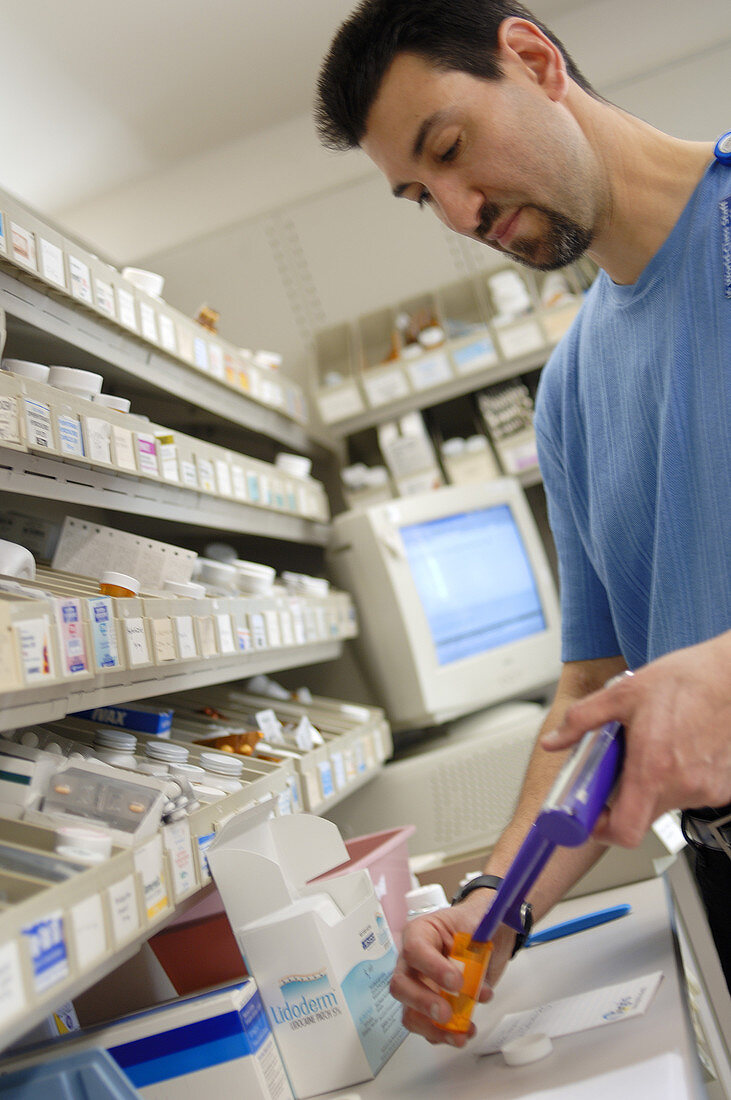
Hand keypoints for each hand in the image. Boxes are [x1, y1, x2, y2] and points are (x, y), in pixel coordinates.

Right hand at [390, 890, 514, 1045]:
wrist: (488, 935)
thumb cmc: (477, 924)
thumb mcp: (479, 926)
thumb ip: (476, 951)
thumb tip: (477, 983)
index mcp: (421, 933)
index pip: (414, 950)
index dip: (432, 968)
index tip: (457, 983)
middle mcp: (413, 961)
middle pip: (401, 985)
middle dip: (422, 1002)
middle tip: (446, 1013)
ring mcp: (419, 986)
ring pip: (410, 1012)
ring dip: (433, 1028)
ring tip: (460, 1033)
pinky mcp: (431, 1005)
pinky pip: (428, 1027)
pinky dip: (444, 1035)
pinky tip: (464, 1032)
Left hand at [541, 632, 730, 846]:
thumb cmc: (688, 680)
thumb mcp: (623, 693)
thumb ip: (582, 720)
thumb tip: (555, 740)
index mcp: (653, 767)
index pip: (625, 831)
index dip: (602, 830)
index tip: (592, 817)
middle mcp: (683, 785)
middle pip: (642, 815)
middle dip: (625, 796)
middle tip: (621, 765)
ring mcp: (707, 789)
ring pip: (666, 802)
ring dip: (653, 783)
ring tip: (656, 747)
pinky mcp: (724, 787)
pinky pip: (690, 793)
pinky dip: (679, 778)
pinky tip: (679, 749)